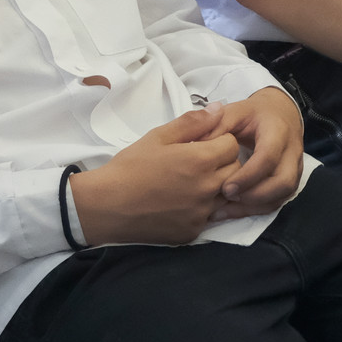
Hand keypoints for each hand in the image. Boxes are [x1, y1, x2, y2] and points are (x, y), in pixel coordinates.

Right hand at [67, 103, 241, 245]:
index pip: (232, 145)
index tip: (202, 143)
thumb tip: (218, 108)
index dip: (219, 141)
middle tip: (197, 161)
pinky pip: (209, 216)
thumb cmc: (130, 167)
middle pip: (235, 170)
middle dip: (222, 162)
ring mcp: (201, 213)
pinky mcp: (192, 232)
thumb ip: (192, 122)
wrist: (106, 206)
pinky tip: (180, 203)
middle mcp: (207, 188)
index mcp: (200, 160)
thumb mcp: (158, 136)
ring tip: (190, 182)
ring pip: (225, 195)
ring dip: (216, 186)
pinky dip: (201, 208)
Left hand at [209, 87, 303, 220]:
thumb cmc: (254, 114)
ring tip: (226, 208)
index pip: (268, 157)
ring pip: (283, 195)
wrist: (280, 113)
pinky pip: (278, 201)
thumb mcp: (235, 111)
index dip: (248, 176)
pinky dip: (257, 208)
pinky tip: (233, 210)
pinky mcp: (291, 180)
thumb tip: (195, 145)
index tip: (225, 187)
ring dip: (255, 206)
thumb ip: (216, 125)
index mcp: (277, 131)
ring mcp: (295, 167)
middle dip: (255, 196)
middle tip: (227, 197)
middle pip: (284, 181)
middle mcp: (291, 151)